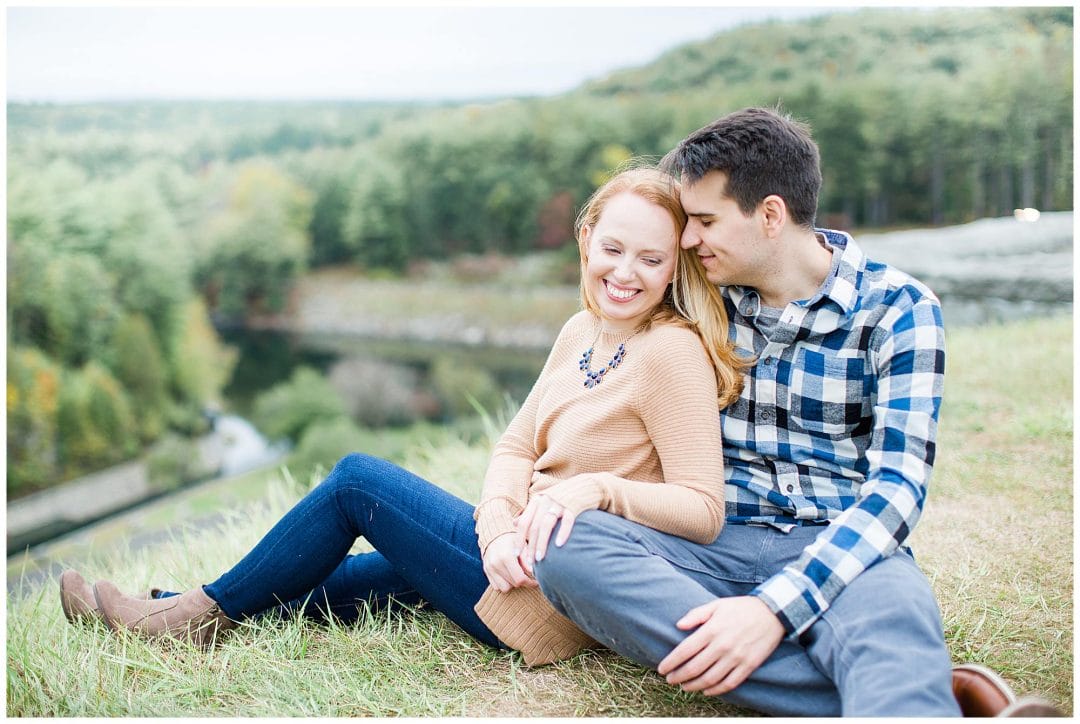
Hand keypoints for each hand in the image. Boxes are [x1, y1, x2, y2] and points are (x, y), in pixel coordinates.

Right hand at [481, 532, 536, 591]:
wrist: (495, 534)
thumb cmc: (513, 540)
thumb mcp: (523, 546)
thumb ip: (528, 560)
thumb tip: (534, 573)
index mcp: (506, 556)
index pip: (520, 579)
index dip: (530, 583)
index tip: (536, 581)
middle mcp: (496, 563)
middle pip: (514, 584)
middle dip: (523, 582)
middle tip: (528, 576)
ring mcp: (489, 568)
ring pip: (505, 588)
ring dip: (512, 584)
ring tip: (517, 574)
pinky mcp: (486, 571)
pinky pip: (496, 587)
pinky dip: (504, 583)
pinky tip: (508, 574)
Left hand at [514, 494, 577, 574]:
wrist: (588, 486)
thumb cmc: (564, 497)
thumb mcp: (545, 502)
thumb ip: (531, 512)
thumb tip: (514, 523)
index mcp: (537, 501)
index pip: (524, 522)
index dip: (519, 538)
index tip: (516, 554)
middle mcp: (546, 500)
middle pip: (534, 526)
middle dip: (531, 545)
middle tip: (530, 562)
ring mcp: (560, 503)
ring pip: (547, 524)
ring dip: (542, 543)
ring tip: (540, 558)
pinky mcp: (574, 506)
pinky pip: (567, 521)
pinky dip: (562, 532)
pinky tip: (559, 545)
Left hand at [657, 596, 784, 696]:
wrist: (773, 613)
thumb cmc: (741, 608)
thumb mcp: (716, 605)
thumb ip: (696, 615)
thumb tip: (678, 626)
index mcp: (711, 630)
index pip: (685, 651)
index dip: (671, 662)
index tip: (662, 669)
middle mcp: (722, 646)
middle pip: (694, 668)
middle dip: (678, 676)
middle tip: (670, 680)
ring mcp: (736, 658)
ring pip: (709, 679)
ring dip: (694, 686)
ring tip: (684, 687)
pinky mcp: (748, 666)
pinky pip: (729, 683)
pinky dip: (716, 690)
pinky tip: (706, 691)